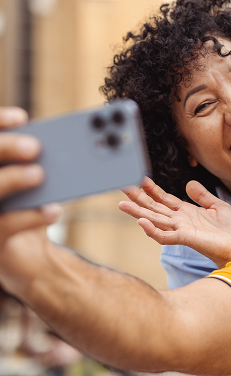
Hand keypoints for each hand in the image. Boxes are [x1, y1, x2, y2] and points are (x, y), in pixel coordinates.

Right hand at [0, 107, 60, 293]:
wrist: (28, 257)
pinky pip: (5, 226)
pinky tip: (53, 211)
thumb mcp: (43, 187)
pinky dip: (31, 217)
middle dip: (7, 148)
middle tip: (35, 147)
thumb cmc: (33, 211)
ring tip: (40, 174)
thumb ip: (51, 167)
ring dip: (13, 180)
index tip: (23, 117)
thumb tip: (77, 146)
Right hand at [119, 178, 230, 267]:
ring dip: (138, 212)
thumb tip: (189, 183)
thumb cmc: (230, 230)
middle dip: (138, 198)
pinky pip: (165, 236)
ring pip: (154, 220)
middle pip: (154, 207)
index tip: (141, 178)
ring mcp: (181, 230)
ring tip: (122, 204)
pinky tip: (142, 222)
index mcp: (187, 212)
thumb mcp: (218, 206)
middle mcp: (180, 221)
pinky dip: (152, 230)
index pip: (165, 199)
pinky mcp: (185, 239)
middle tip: (122, 186)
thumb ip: (202, 195)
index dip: (153, 189)